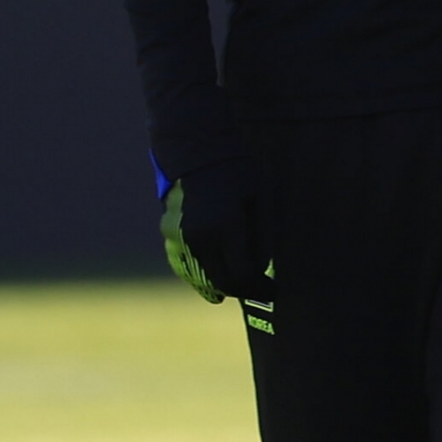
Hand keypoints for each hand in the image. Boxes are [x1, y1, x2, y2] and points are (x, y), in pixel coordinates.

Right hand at [159, 157, 272, 304]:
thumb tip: (262, 269)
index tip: (273, 291)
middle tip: (259, 290)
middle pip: (222, 281)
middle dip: (243, 289)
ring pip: (202, 279)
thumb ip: (263, 236)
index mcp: (225, 227)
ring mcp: (180, 239)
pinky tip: (215, 276)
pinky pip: (185, 267)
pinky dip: (201, 276)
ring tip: (240, 286)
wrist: (198, 151)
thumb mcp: (261, 197)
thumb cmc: (237, 170)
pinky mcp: (169, 236)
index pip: (243, 274)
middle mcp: (200, 238)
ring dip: (222, 286)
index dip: (259, 287)